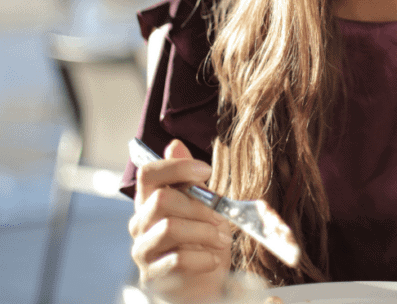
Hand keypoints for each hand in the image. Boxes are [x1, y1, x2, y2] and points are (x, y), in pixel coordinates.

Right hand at [129, 139, 232, 302]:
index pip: (149, 173)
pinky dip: (202, 257)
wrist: (201, 286)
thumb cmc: (201, 243)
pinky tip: (213, 259)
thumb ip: (189, 180)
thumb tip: (175, 144)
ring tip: (220, 239)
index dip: (177, 167)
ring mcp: (143, 250)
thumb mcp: (203, 207)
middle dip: (200, 206)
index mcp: (150, 202)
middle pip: (162, 199)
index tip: (206, 171)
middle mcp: (141, 224)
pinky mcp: (152, 276)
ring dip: (203, 231)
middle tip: (221, 217)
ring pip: (169, 227)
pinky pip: (176, 259)